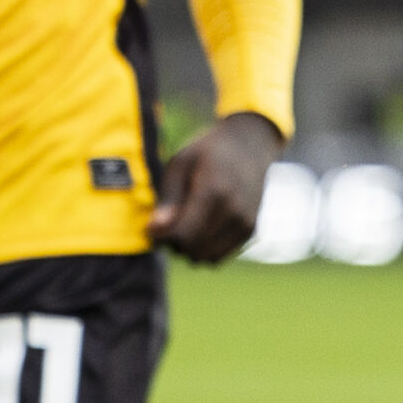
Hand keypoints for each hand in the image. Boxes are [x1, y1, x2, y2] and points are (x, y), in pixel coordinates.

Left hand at [149, 111, 282, 262]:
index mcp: (215, 191)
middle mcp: (234, 210)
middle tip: (168, 224)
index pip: (183, 236)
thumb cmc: (208, 152)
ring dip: (190, 250)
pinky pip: (219, 256)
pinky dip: (205, 249)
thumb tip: (155, 230)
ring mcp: (246, 222)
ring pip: (207, 259)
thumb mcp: (180, 163)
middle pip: (193, 250)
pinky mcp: (251, 230)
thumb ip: (168, 198)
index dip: (162, 237)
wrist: (250, 144)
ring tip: (184, 226)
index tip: (152, 226)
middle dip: (174, 244)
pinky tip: (200, 228)